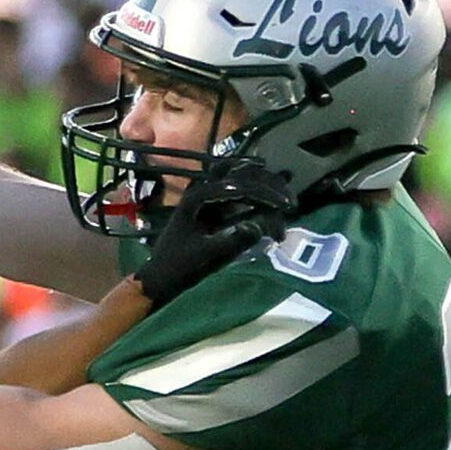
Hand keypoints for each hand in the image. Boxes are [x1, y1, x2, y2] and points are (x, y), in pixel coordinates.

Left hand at [132, 157, 298, 307]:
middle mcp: (202, 188)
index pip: (240, 186)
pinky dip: (253, 184)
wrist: (159, 276)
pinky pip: (234, 184)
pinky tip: (268, 187)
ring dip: (263, 180)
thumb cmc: (179, 268)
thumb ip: (231, 241)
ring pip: (238, 173)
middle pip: (242, 173)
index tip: (287, 206)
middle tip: (291, 201)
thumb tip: (257, 227)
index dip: (267, 195)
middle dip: (270, 185)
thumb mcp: (206, 257)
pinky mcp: (209, 202)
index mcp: (198, 197)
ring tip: (286, 190)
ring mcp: (205, 193)